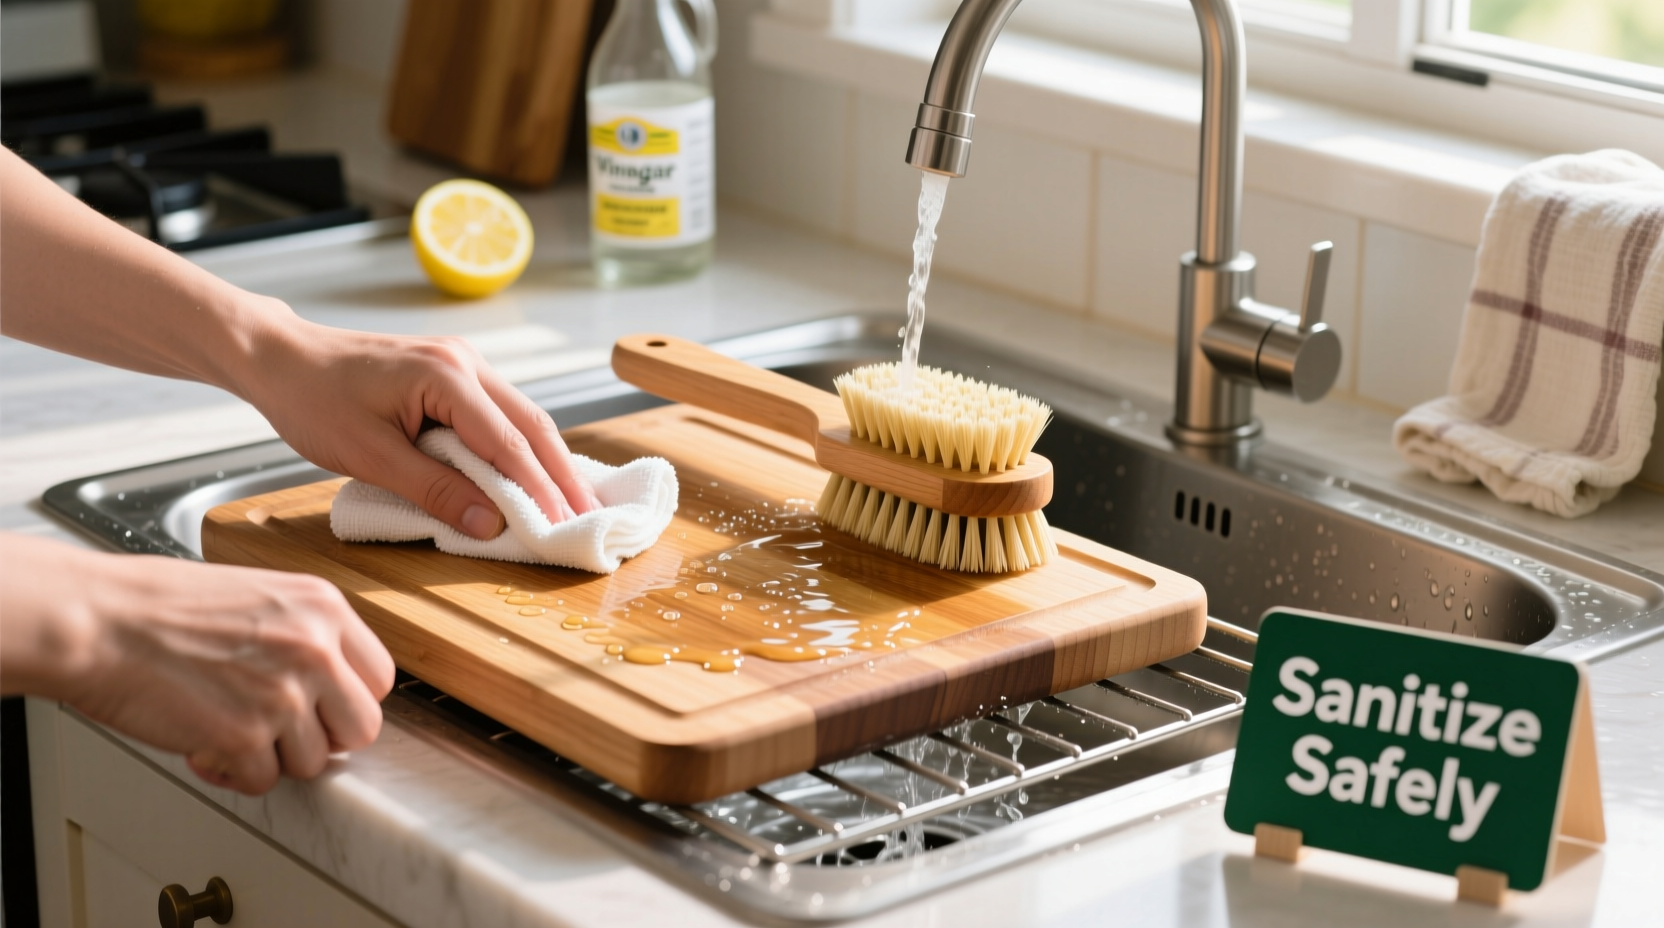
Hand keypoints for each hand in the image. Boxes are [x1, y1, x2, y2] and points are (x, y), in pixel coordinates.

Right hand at [1, 536, 395, 794]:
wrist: (100, 620)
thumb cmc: (159, 605)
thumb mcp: (259, 595)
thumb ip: (304, 634)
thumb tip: (329, 681)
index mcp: (323, 609)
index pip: (380, 678)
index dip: (349, 700)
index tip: (325, 707)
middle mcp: (314, 649)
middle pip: (362, 728)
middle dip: (325, 738)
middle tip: (285, 731)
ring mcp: (283, 695)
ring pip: (313, 762)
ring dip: (272, 757)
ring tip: (231, 730)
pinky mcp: (244, 735)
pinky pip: (262, 780)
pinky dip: (233, 773)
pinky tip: (206, 745)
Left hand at [241, 311, 600, 537]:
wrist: (281, 358)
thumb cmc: (313, 401)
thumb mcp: (368, 456)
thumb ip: (433, 489)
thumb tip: (490, 525)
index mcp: (445, 375)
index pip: (508, 443)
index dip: (540, 490)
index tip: (564, 528)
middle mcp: (466, 362)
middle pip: (533, 425)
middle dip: (564, 477)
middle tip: (589, 521)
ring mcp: (463, 363)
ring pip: (524, 418)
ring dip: (549, 463)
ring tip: (574, 506)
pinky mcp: (454, 374)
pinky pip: (502, 415)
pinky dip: (523, 449)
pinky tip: (536, 476)